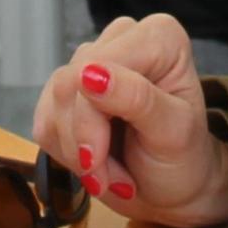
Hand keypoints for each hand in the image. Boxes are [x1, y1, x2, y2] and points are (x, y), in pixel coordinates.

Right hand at [28, 13, 227, 226]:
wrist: (170, 189)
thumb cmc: (183, 159)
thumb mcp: (173, 133)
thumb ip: (137, 98)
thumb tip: (89, 74)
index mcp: (159, 37)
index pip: (97, 64)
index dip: (90, 118)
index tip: (98, 160)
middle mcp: (123, 39)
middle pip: (70, 83)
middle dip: (84, 141)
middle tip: (109, 177)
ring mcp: (91, 63)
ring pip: (53, 103)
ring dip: (76, 152)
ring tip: (110, 173)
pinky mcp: (67, 91)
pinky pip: (45, 120)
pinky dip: (65, 152)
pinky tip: (94, 164)